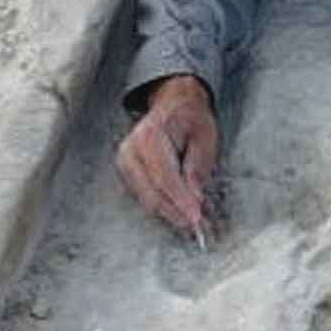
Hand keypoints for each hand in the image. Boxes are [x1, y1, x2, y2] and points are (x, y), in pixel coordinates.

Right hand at [116, 74, 217, 239]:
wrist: (173, 103)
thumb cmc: (191, 117)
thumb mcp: (205, 137)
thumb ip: (198, 166)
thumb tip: (195, 198)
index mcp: (151, 137)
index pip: (165, 177)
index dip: (181, 201)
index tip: (196, 218)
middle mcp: (131, 150)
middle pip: (152, 193)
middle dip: (175, 213)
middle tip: (197, 227)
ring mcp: (125, 161)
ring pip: (146, 199)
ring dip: (169, 213)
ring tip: (192, 221)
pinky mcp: (127, 172)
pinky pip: (144, 196)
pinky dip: (162, 206)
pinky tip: (179, 211)